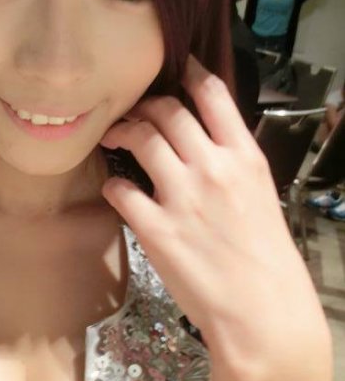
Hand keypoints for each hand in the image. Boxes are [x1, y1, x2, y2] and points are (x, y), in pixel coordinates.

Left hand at [99, 55, 327, 377]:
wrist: (263, 314)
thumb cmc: (266, 260)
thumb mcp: (260, 198)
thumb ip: (231, 167)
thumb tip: (202, 147)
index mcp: (244, 158)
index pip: (212, 95)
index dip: (188, 72)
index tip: (173, 66)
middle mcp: (212, 168)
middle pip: (168, 111)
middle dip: (145, 105)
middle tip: (134, 111)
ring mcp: (182, 196)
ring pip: (142, 138)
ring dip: (123, 131)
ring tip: (114, 135)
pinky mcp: (156, 228)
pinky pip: (120, 190)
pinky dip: (113, 184)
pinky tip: (115, 188)